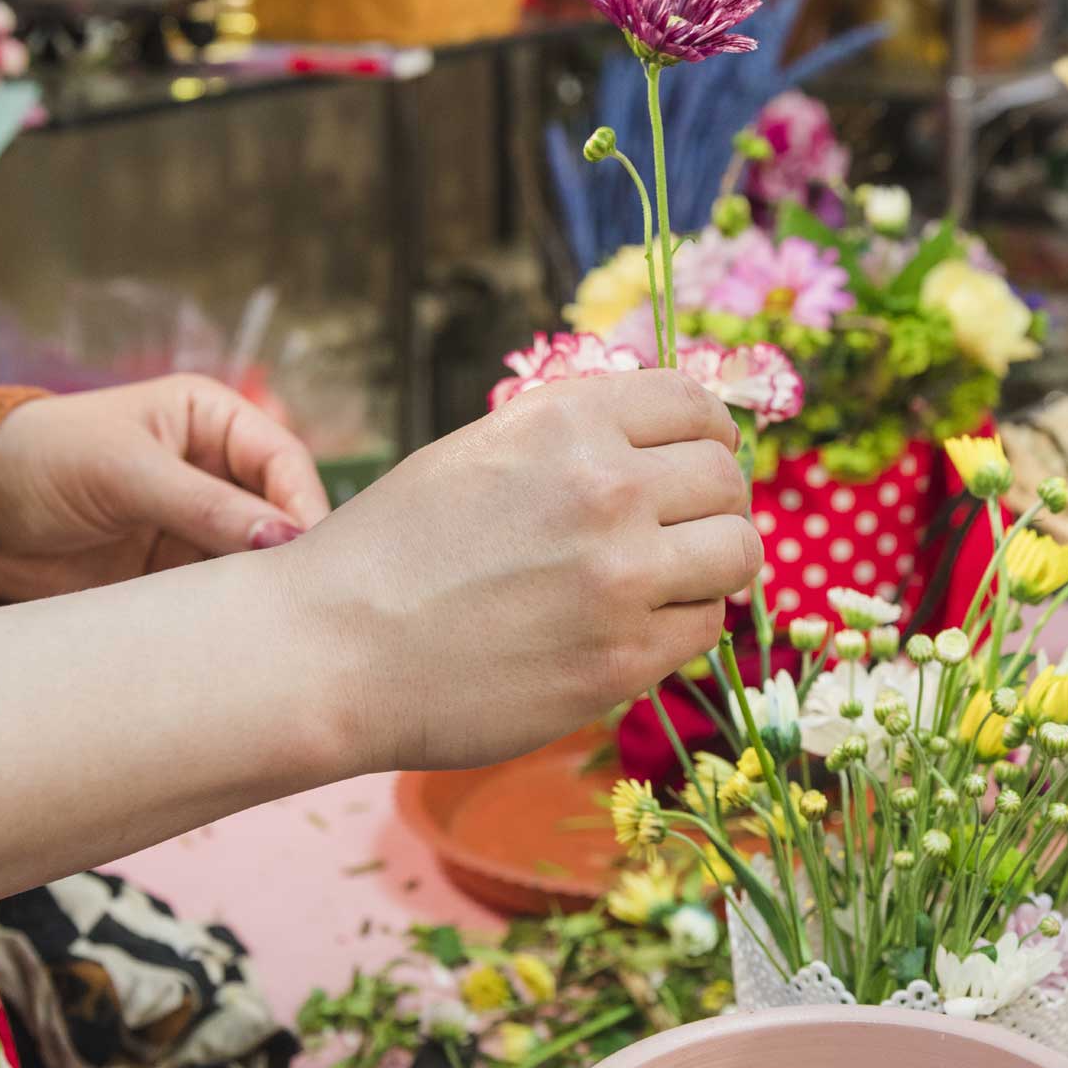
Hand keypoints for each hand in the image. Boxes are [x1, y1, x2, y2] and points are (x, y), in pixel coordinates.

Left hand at [0, 374, 330, 602]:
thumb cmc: (41, 460)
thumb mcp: (126, 471)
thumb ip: (206, 505)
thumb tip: (284, 539)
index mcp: (213, 421)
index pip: (283, 461)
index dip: (302, 501)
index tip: (307, 547)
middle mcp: (215, 472)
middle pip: (279, 513)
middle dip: (290, 549)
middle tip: (302, 591)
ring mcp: (197, 525)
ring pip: (254, 558)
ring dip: (259, 585)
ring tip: (268, 616)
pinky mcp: (173, 573)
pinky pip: (218, 592)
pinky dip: (227, 610)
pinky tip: (233, 629)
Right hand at [279, 369, 759, 771]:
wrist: (330, 649)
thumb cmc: (398, 547)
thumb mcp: (487, 449)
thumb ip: (582, 436)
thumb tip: (678, 441)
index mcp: (570, 421)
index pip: (699, 407)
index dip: (707, 435)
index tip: (698, 460)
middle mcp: (606, 488)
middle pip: (728, 481)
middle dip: (713, 503)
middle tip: (681, 531)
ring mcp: (620, 577)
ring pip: (737, 553)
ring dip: (713, 565)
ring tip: (669, 580)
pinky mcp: (620, 659)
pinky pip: (704, 627)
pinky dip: (683, 625)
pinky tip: (633, 627)